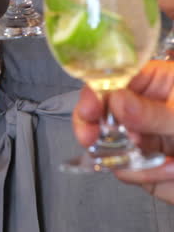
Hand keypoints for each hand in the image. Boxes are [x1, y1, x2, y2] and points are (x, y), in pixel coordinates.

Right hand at [73, 60, 173, 203]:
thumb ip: (152, 112)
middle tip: (91, 138)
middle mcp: (139, 105)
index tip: (88, 111)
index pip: (112, 79)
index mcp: (152, 80)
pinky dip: (145, 173)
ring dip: (133, 157)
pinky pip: (126, 167)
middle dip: (94, 127)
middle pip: (100, 110)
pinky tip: (169, 170)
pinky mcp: (141, 159)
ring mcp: (138, 133)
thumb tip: (116, 102)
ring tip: (166, 162)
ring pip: (110, 144)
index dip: (94, 93)